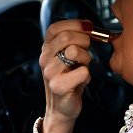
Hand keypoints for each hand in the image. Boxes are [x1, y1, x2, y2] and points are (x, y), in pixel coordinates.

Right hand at [38, 18, 91, 132]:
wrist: (62, 108)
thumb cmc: (69, 79)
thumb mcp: (68, 56)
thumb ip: (74, 40)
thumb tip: (88, 24)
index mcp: (46, 49)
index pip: (56, 27)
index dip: (74, 24)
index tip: (88, 27)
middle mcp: (44, 59)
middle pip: (66, 37)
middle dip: (84, 40)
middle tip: (88, 49)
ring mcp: (50, 72)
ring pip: (75, 52)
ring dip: (86, 58)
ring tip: (82, 67)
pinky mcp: (58, 86)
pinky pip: (82, 71)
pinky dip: (87, 75)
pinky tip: (81, 81)